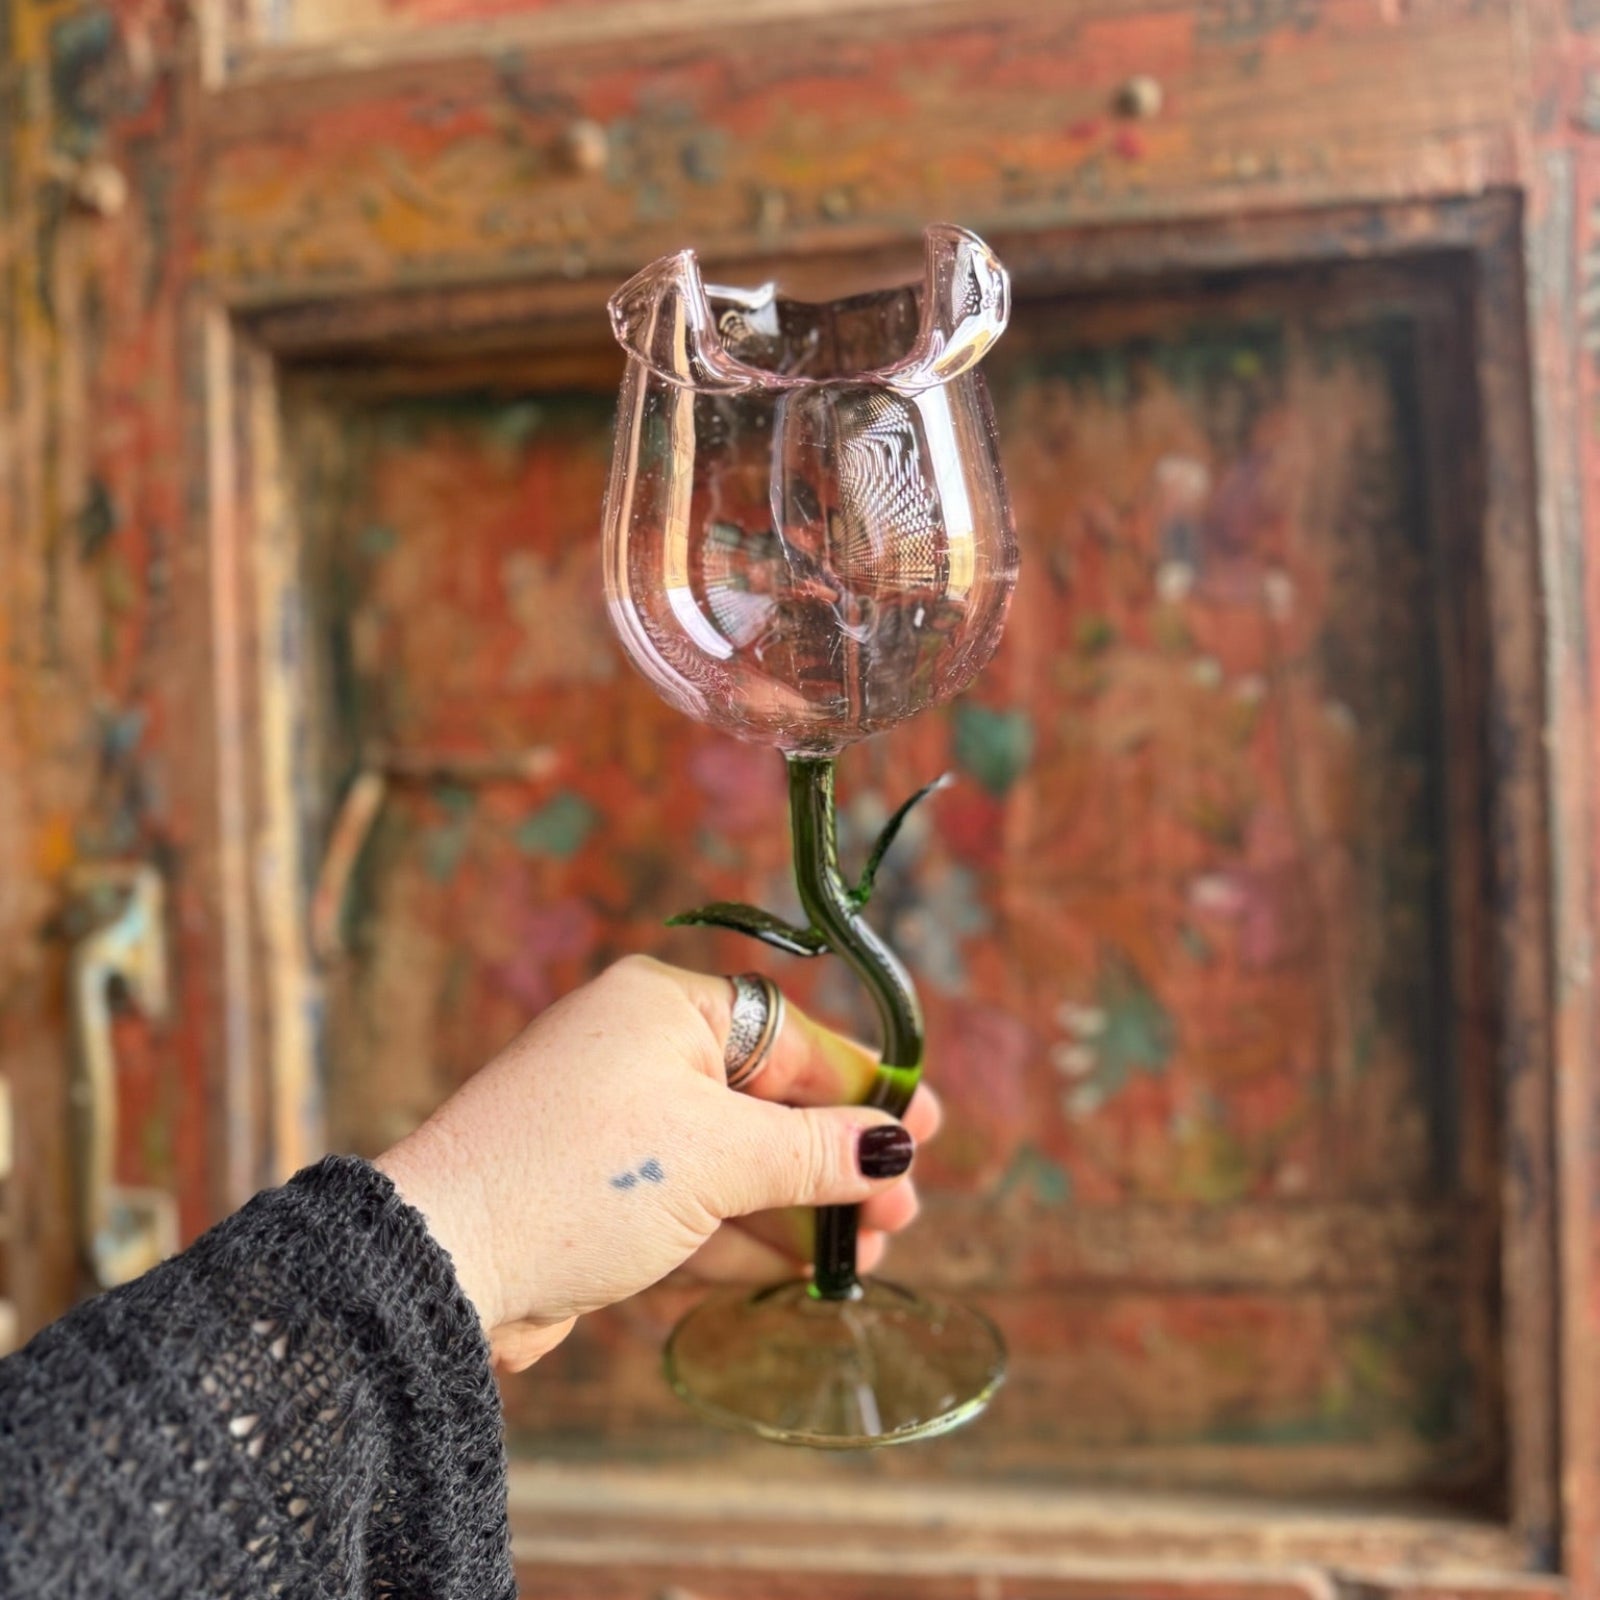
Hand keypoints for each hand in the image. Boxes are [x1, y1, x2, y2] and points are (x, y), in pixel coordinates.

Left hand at [374, 955, 936, 1372]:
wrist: (442, 1264)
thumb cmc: (579, 1177)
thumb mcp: (717, 1157)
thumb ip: (814, 1151)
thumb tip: (892, 1147)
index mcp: (665, 1008)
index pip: (791, 1038)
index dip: (862, 1086)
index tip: (924, 1129)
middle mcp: (640, 1055)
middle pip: (769, 1102)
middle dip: (837, 1160)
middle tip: (900, 1211)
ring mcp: (618, 1128)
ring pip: (736, 1161)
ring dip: (801, 1207)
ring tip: (865, 1251)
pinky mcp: (602, 1196)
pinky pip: (697, 1205)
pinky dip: (749, 1235)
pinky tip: (802, 1267)